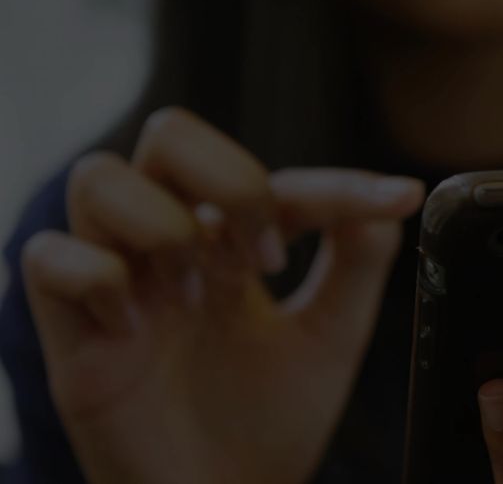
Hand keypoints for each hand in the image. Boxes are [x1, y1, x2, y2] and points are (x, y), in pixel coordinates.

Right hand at [22, 108, 425, 483]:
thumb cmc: (269, 424)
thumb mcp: (330, 337)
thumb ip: (357, 265)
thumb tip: (388, 199)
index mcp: (231, 244)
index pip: (278, 181)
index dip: (340, 185)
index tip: (400, 199)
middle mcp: (171, 248)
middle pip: (170, 134)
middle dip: (232, 180)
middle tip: (265, 259)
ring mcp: (118, 284)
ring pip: (99, 177)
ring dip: (164, 226)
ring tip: (196, 295)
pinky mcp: (72, 334)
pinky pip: (48, 258)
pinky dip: (99, 278)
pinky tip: (136, 327)